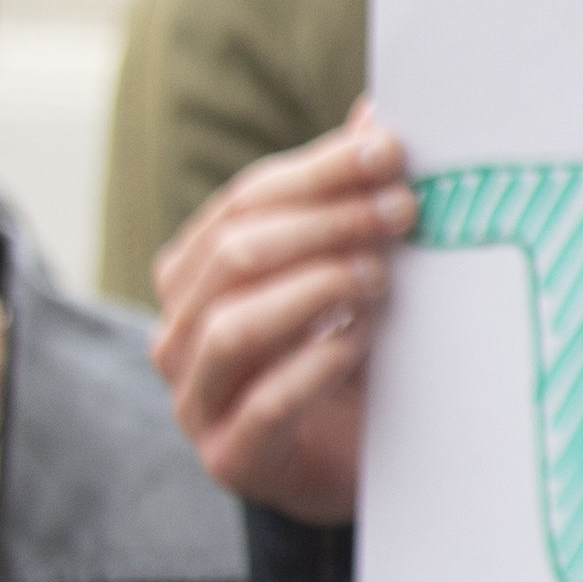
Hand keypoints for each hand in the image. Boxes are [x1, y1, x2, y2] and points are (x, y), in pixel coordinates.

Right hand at [152, 105, 413, 527]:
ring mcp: (196, 398)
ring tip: (383, 276)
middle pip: (237, 254)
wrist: (348, 466)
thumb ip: (351, 200)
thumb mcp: (352, 271)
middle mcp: (179, 330)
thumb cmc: (345, 356)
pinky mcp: (231, 457)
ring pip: (235, 325)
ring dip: (316, 290)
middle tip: (403, 210)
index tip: (391, 152)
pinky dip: (314, 366)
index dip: (319, 171)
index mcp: (195, 272)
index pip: (246, 201)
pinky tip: (360, 341)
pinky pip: (264, 403)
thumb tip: (377, 115)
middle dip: (326, 223)